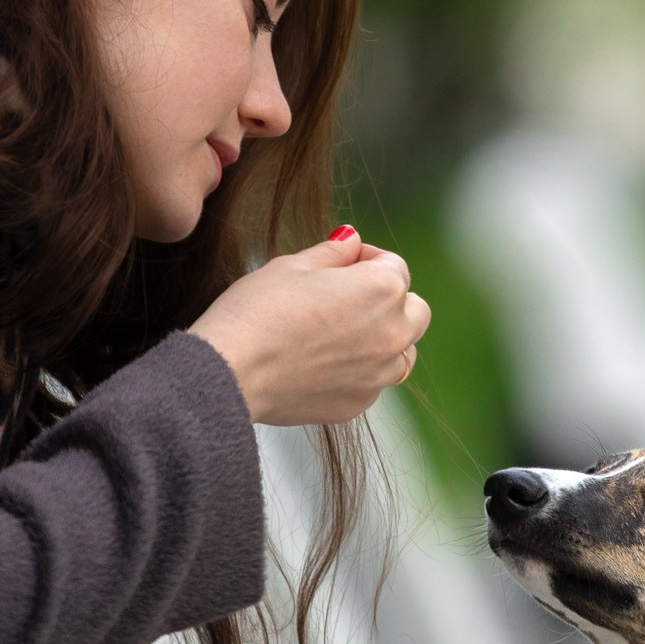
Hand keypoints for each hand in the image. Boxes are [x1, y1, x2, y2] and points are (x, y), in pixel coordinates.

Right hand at [188, 227, 430, 425]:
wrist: (230, 373)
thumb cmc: (256, 312)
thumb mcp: (292, 266)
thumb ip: (333, 252)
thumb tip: (351, 240)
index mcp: (382, 289)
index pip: (394, 266)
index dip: (365, 260)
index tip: (341, 264)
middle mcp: (393, 333)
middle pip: (413, 310)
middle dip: (389, 300)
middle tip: (347, 299)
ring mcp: (379, 374)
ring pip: (402, 352)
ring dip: (383, 339)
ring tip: (339, 334)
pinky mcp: (358, 404)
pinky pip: (373, 382)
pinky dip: (359, 372)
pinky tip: (321, 364)